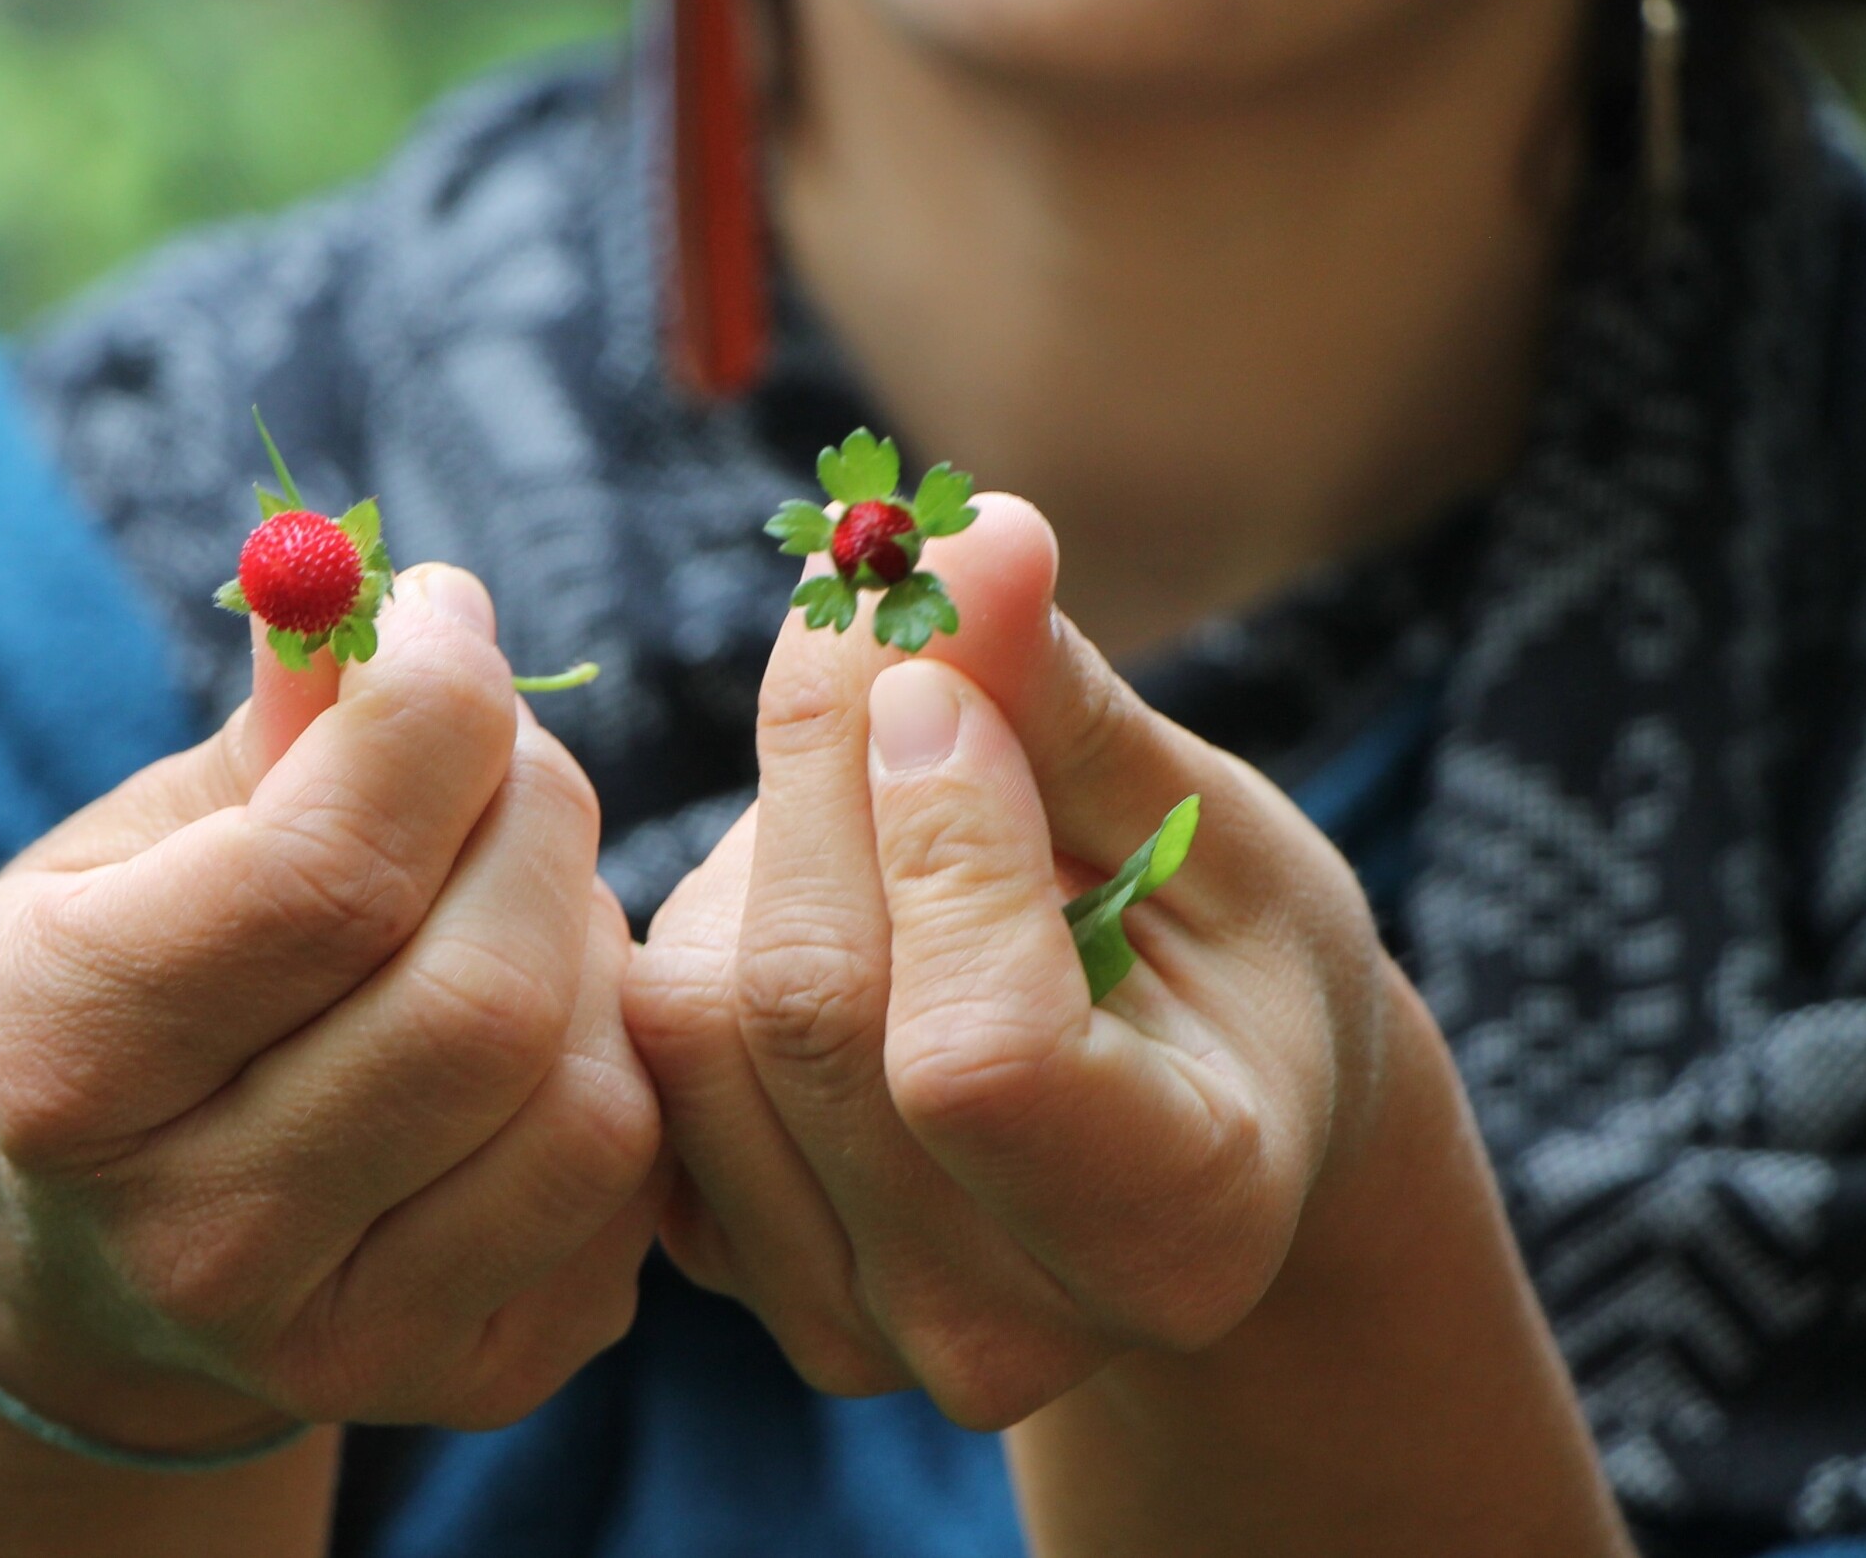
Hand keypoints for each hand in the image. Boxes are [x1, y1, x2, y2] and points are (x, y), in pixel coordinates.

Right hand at [0, 565, 664, 1449]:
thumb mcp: (130, 847)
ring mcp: (341, 1343)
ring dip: (590, 946)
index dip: (430, 711)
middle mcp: (196, 1239)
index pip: (319, 877)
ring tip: (512, 900)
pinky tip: (535, 1024)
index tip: (447, 617)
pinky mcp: (470, 1378)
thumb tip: (404, 597)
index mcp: (64, 1064)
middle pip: (484, 997)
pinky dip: (614, 1064)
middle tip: (504, 752)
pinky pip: (632, 1186)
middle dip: (536, 815)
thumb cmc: (116, 988)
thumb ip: (277, 732)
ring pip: (587, 1099)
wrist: (83, 1260)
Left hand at [623, 497, 1397, 1428]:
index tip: (945, 681)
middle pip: (813, 1015)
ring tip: (872, 788)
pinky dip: (707, 911)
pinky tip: (810, 875)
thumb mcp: (1196, 826)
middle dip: (822, 776)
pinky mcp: (729, 1267)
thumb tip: (973, 536)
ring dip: (763, 841)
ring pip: (700, 1021)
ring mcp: (851, 1324)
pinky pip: (646, 1049)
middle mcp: (1004, 1329)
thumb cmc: (1219, 964)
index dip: (942, 836)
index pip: (980, 1054)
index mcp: (1181, 1231)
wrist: (1170, 1126)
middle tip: (860, 624)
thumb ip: (1069, 703)